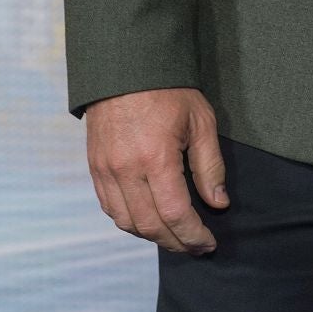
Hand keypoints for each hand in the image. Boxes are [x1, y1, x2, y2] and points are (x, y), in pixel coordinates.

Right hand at [86, 86, 228, 255]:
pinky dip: (129, 222)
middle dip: (176, 243)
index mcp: (156, 158)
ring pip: (127, 223)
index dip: (194, 235)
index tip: (209, 244)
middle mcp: (126, 170)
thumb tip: (218, 203)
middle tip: (195, 246)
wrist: (125, 65)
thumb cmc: (168, 89)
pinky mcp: (95, 167)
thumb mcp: (200, 120)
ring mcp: (106, 170)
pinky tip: (147, 220)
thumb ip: (209, 165)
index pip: (175, 215)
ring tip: (174, 237)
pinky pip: (110, 208)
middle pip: (150, 226)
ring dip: (152, 236)